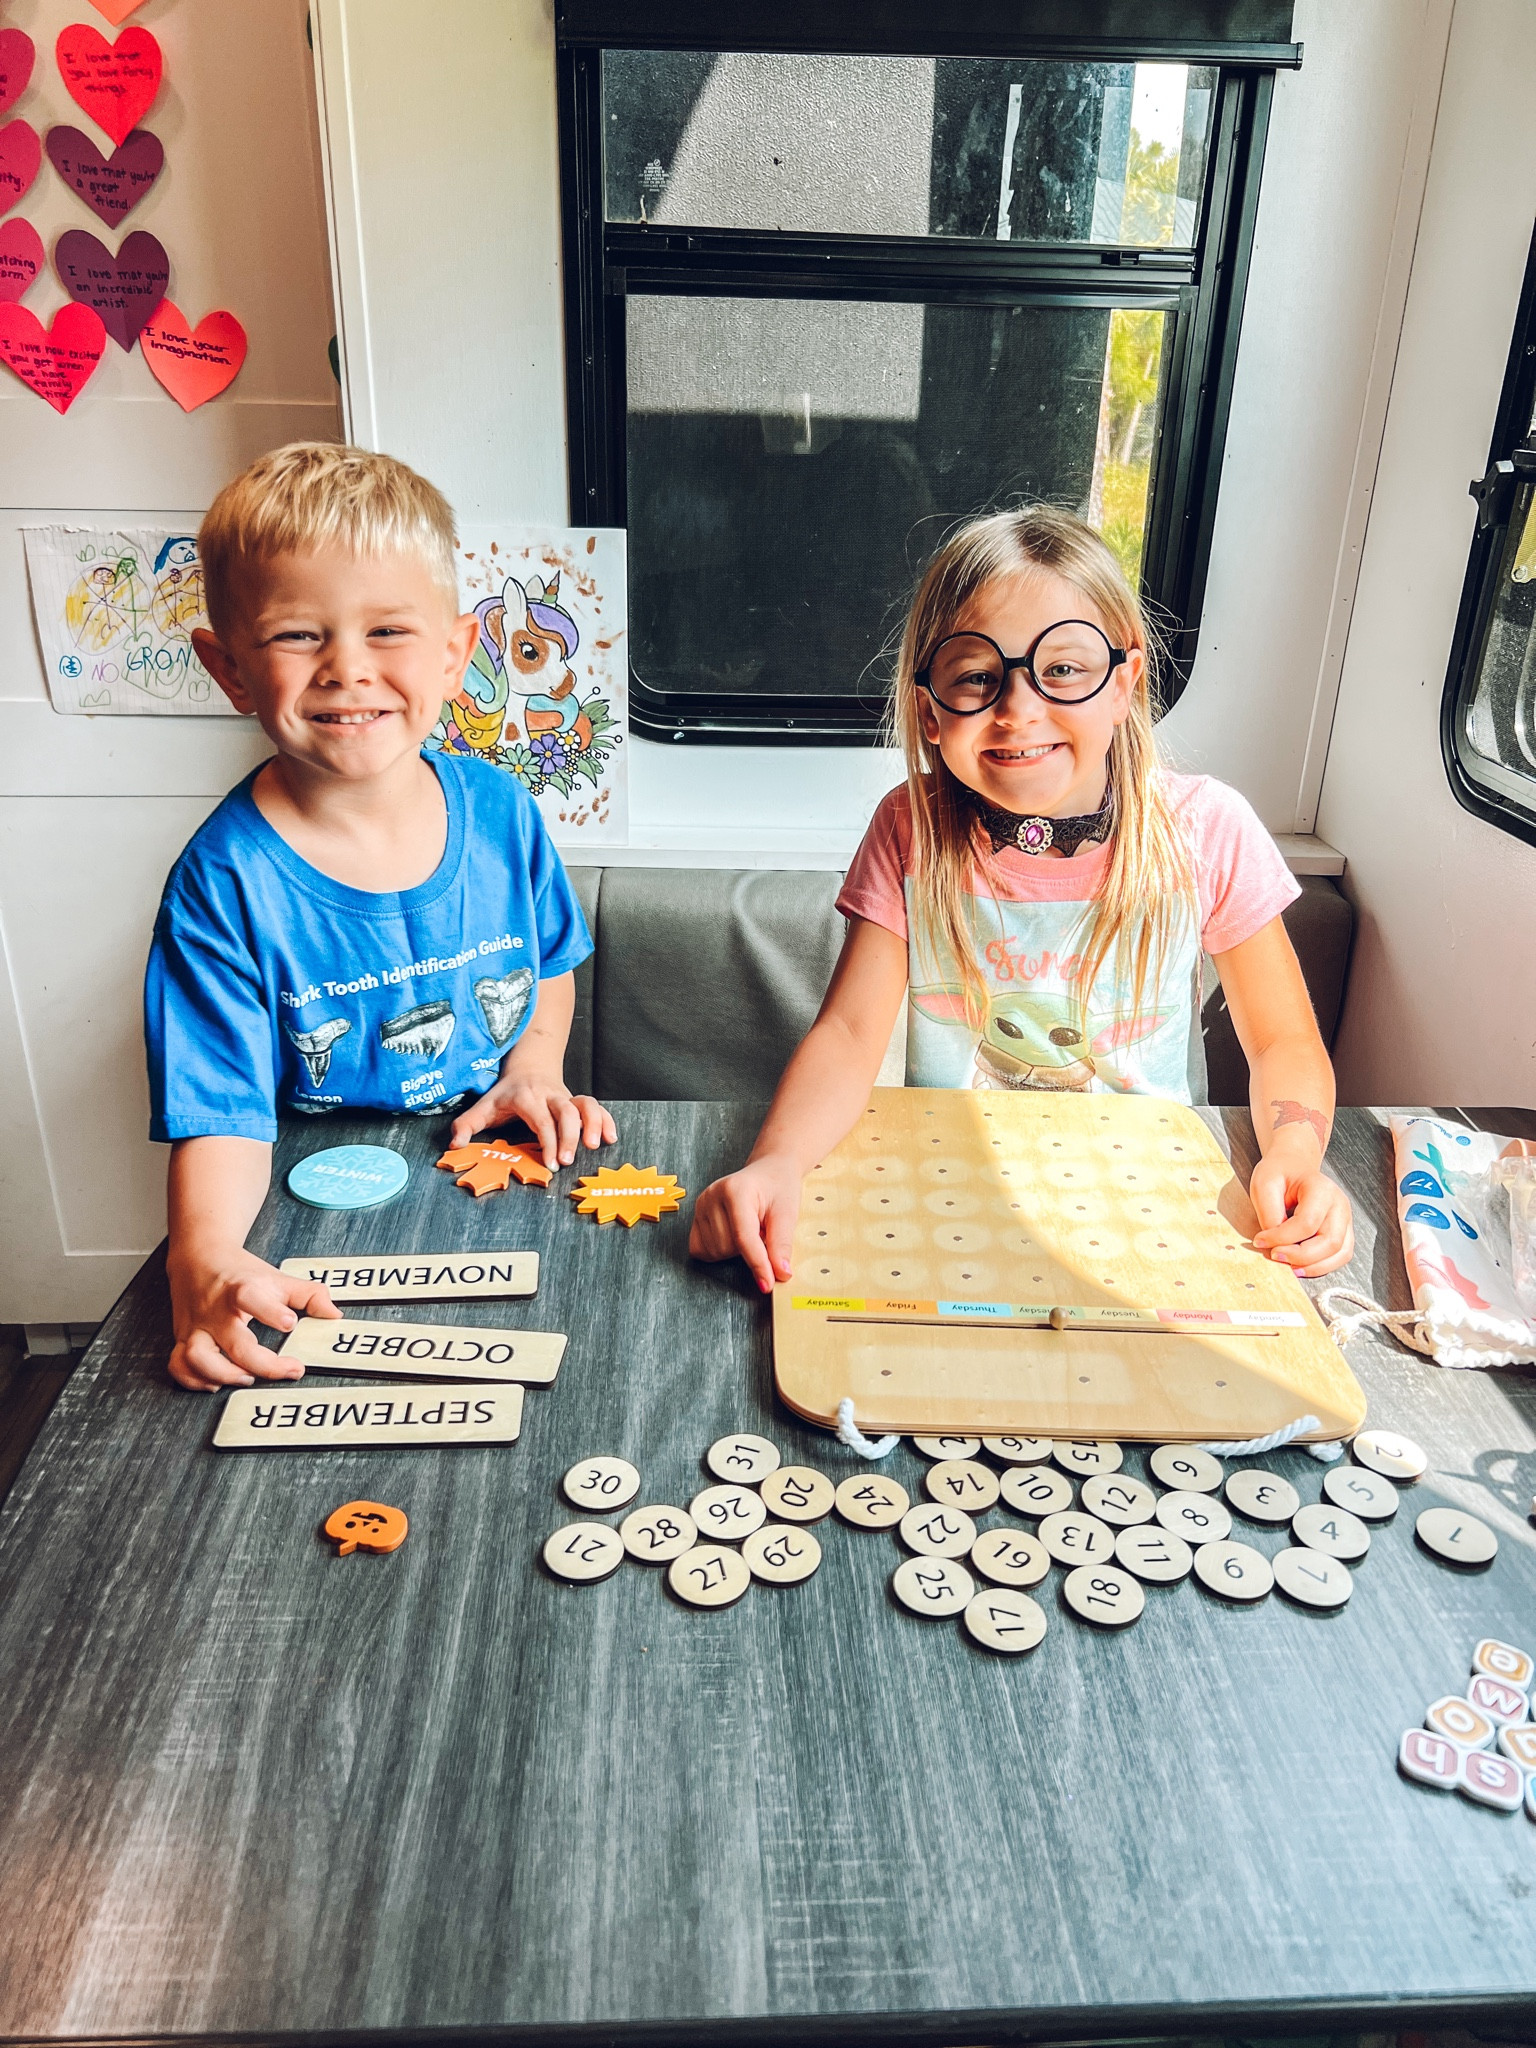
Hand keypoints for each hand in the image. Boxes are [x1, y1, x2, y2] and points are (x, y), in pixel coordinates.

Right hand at [167, 1250, 340, 1390]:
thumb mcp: (277, 1278)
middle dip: (261, 1363)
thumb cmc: (240, 1272)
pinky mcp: (182, 1337)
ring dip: (223, 1374)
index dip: (270, 1312)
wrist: (198, 1257)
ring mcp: (197, 1326)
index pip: (251, 1298)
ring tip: (246, 1378)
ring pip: (197, 1356)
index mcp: (240, 1290)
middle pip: (234, 1342)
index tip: (289, 1323)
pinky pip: (178, 1364)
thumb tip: (335, 1315)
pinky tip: (215, 1382)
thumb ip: (309, 1295)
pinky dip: (193, 1379)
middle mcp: (216, 1310)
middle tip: (289, 1369)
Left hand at [449, 1072, 615, 1166]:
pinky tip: (611, 1137)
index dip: (548, 1141)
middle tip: (568, 1161)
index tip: (550, 1163)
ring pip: (586, 1105)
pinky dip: (606, 1120)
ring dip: (594, 1124)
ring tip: (595, 1146)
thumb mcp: (483, 1106)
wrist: (529, 1066)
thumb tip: (455, 1145)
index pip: (541, 1119)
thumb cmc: (506, 1093)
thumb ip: (466, 1125)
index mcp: (527, 1098)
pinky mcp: (578, 1100)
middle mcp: (549, 1095)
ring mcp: (566, 1096)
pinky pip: (597, 1107)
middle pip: (567, 1111)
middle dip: (570, 1137)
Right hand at [689, 1156, 803, 1292]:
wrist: (768, 1172)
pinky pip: (700, 1249)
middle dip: (749, 1250)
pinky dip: (718, 1251)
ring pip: (715, 1252)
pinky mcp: (695, 1216)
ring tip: (750, 1230)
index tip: (767, 1284)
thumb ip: (781, 1245)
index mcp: (736, 1190)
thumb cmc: (778, 1189)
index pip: (744, 1237)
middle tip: (763, 1232)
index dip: (757, 1264)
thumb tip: (779, 1274)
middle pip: (728, 1247)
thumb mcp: (787, 1214)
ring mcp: (700, 1205)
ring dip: (735, 1251)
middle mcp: (712, 1196)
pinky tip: (733, 1237)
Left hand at [1249, 1159, 1354, 1276]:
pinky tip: (1301, 1265)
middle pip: (1329, 1242)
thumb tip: (1275, 1244)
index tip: (1260, 1240)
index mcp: (1322, 1189)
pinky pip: (1340, 1256)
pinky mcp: (1344, 1232)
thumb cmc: (1279, 1174)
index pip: (1307, 1223)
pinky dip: (1322, 1266)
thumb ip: (1270, 1214)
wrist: (1293, 1166)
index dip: (1282, 1238)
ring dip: (1313, 1266)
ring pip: (1339, 1253)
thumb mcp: (1264, 1185)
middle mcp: (1339, 1205)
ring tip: (1289, 1266)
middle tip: (1275, 1255)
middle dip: (1300, 1256)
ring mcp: (1345, 1219)